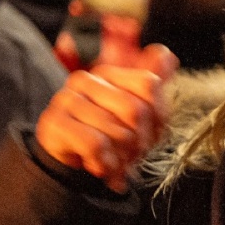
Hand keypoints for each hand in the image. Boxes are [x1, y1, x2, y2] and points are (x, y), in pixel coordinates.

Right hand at [34, 43, 177, 191]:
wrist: (62, 158)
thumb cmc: (101, 133)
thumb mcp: (130, 114)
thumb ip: (150, 87)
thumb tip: (169, 58)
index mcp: (109, 74)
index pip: (149, 84)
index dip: (159, 116)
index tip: (153, 136)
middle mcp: (86, 80)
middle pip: (135, 110)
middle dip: (141, 142)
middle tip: (134, 157)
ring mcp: (67, 99)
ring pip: (117, 132)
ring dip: (123, 159)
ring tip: (118, 166)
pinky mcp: (55, 123)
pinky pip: (95, 144)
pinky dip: (105, 163)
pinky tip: (102, 167)